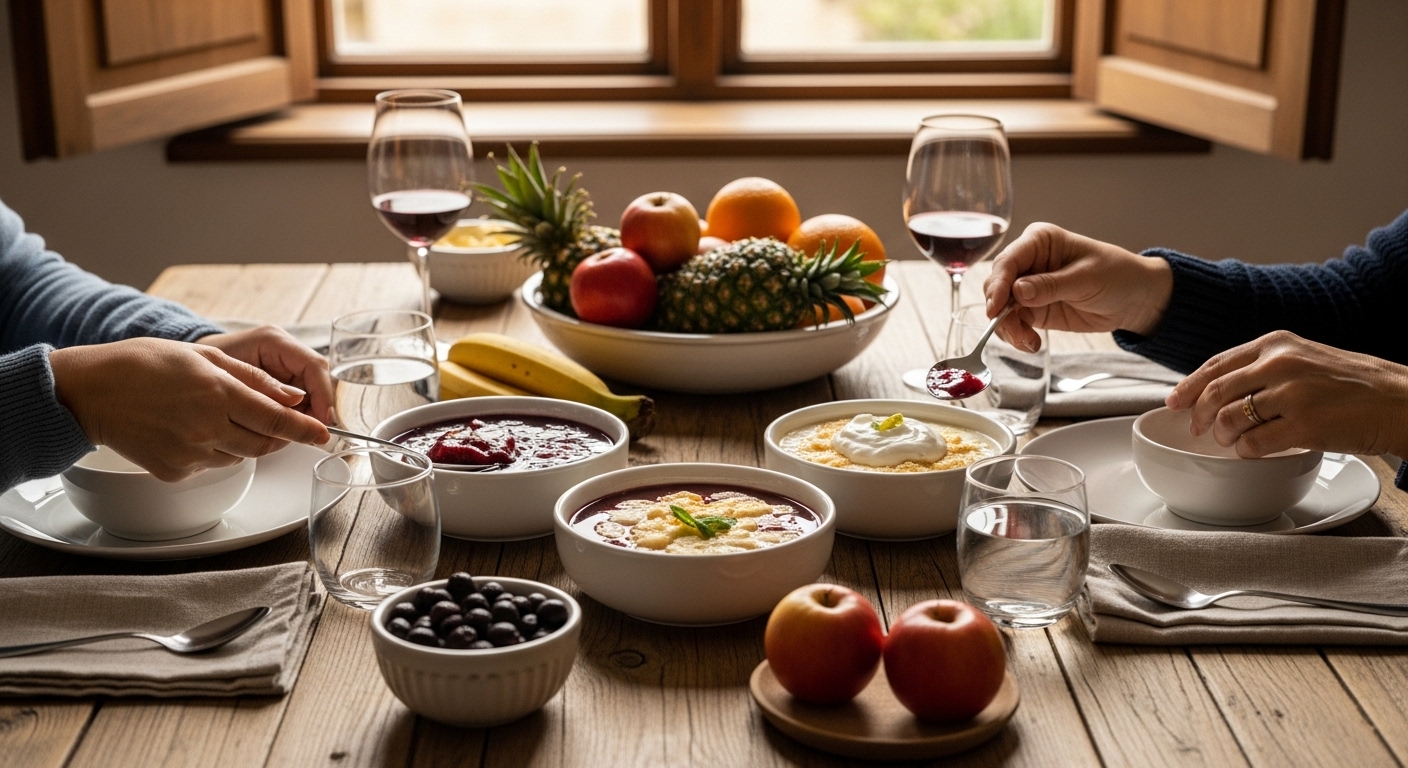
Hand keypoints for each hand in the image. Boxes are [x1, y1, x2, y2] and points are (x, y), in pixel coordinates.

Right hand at [50, 338, 330, 481]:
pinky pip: (210, 465)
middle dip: (277, 437)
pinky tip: (190, 429)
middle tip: (274, 422)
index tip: (324, 435)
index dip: (306, 430)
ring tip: (216, 414)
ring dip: (242, 441)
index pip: (277, 420)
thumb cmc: (145, 364)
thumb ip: (254, 380)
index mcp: (219, 394)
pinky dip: (213, 450)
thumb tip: (294, 397)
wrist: (91, 391)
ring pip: (239, 456)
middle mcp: (207, 428)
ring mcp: (190, 454)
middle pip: (264, 445)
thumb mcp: (205, 357)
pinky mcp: (174, 472)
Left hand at [198, 326, 334, 424]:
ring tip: (295, 433)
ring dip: (308, 416)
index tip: (324, 420)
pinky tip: (286, 429)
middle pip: (318, 381)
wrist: (189, 369)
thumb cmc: (204, 368)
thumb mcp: (232, 377)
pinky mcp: (282, 384)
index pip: (314, 365)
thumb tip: (297, 410)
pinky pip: (299, 403)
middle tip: (311, 433)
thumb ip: (265, 389)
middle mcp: (286, 352)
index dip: (323, 394)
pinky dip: (296, 418)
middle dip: (318, 409)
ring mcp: (286, 368)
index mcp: (274, 341)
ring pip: (312, 395)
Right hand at [982, 223, 1172, 350]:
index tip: (996, 308)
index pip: (1008, 261)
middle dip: (1000, 310)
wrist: (1134, 299)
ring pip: (1000, 307)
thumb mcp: (1086, 278)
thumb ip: (1051, 285)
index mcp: (1039, 241)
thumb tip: (1018, 292)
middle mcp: (1028, 261)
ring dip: (1007, 327)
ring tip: (1028, 341)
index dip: (998, 284)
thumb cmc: (1117, 275)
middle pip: (997, 284)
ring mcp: (1027, 287)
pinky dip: (1016, 335)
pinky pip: (1012, 323)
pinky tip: (1032, 343)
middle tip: (1015, 330)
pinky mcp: (1032, 309)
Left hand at [1166, 330, 1407, 457]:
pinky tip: (1253, 451)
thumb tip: (1221, 387)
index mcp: (1276, 344)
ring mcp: (1292, 395)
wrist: (1400, 401)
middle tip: (1198, 429)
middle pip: (1216, 392)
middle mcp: (1280, 364)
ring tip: (1232, 441)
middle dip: (1200, 415)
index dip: (1189, 386)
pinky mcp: (1304, 426)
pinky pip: (1253, 444)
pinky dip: (1246, 452)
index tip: (1174, 401)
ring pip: (1230, 419)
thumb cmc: (1353, 384)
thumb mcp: (1305, 358)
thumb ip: (1266, 366)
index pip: (1217, 364)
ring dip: (1224, 436)